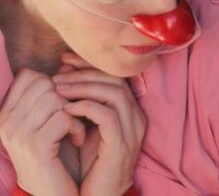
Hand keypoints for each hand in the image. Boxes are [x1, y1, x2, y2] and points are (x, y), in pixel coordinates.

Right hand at [0, 69, 84, 195]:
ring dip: (74, 113)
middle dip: (66, 98)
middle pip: (45, 83)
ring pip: (55, 98)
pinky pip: (64, 117)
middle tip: (73, 117)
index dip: (55, 83)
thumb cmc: (57, 155)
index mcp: (6, 113)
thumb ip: (54, 95)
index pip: (30, 75)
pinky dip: (77, 127)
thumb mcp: (50, 122)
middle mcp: (6, 121)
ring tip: (75, 129)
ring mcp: (17, 133)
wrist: (55, 193)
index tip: (65, 102)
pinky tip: (77, 139)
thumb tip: (68, 64)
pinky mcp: (34, 146)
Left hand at [53, 53, 145, 195]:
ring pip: (114, 94)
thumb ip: (84, 102)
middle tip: (58, 74)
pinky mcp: (122, 144)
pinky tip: (66, 108)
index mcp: (131, 112)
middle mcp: (136, 118)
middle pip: (116, 81)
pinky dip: (85, 106)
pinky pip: (107, 115)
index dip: (91, 66)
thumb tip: (66, 74)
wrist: (99, 195)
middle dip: (85, 73)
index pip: (116, 77)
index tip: (66, 61)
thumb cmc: (91, 163)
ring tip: (58, 89)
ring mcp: (132, 131)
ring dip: (83, 87)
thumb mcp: (89, 127)